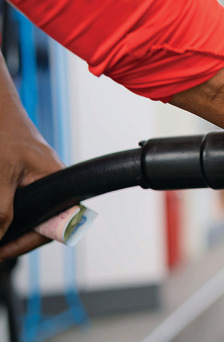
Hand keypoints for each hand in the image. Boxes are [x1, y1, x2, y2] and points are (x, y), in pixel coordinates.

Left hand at [0, 129, 62, 258]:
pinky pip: (22, 199)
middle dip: (16, 236)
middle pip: (42, 222)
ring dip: (10, 222)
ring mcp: (39, 178)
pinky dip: (6, 209)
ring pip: (30, 211)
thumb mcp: (1, 174)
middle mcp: (52, 181)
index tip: (1, 252)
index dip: (27, 243)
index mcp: (56, 181)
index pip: (54, 225)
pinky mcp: (26, 174)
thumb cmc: (4, 133)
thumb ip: (2, 209)